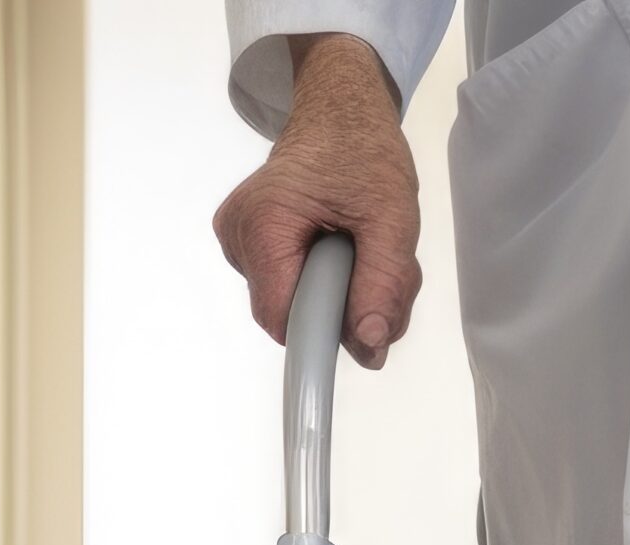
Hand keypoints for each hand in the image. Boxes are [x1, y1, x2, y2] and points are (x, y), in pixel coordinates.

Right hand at [213, 34, 421, 367]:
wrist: (339, 112)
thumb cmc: (363, 153)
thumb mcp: (391, 221)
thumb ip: (382, 287)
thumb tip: (368, 347)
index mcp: (263, 225)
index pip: (284, 321)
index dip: (328, 331)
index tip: (366, 320)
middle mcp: (238, 236)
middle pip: (293, 317)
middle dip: (347, 310)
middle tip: (385, 271)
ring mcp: (239, 241)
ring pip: (297, 306)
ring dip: (346, 297)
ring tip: (367, 250)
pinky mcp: (251, 244)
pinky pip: (293, 289)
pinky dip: (332, 283)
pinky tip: (347, 250)